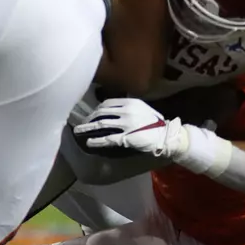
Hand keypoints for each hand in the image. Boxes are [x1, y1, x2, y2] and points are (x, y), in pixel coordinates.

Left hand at [73, 99, 188, 159]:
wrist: (166, 135)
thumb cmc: (155, 123)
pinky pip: (107, 138)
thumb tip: (114, 109)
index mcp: (130, 102)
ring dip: (87, 127)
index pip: (107, 103)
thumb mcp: (143, 109)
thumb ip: (129, 106)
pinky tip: (89, 142)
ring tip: (78, 130)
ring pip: (101, 124)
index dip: (96, 109)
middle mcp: (126, 110)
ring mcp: (125, 124)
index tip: (91, 114)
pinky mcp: (126, 138)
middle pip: (101, 112)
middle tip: (82, 123)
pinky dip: (96, 140)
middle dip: (89, 118)